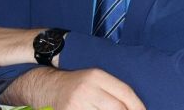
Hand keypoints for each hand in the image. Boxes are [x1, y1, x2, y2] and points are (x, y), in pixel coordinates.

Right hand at [5, 67, 145, 109]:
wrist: (45, 86)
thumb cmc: (76, 85)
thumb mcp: (94, 80)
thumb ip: (113, 91)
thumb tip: (135, 108)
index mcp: (97, 76)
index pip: (125, 93)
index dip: (138, 107)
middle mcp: (87, 89)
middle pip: (118, 108)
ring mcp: (77, 104)